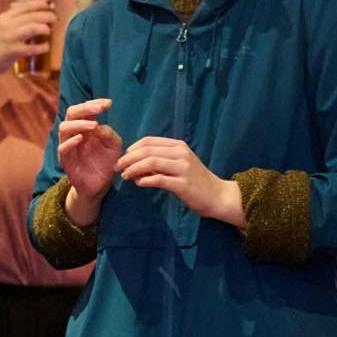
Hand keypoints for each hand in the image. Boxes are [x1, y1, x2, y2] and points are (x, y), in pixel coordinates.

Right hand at [0, 0, 55, 75]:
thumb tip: (32, 13)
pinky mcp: (14, 51)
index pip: (25, 6)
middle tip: (55, 18)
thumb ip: (13, 19)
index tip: (50, 5)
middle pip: (32, 16)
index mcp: (4, 17)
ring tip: (49, 30)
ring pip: (34, 28)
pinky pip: (33, 48)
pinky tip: (46, 47)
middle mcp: (7, 25)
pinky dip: (42, 47)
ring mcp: (10, 38)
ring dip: (45, 28)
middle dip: (47, 15)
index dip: (40, 4)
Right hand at [58, 98, 121, 220]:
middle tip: (99, 109)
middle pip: (71, 114)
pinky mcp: (66, 161)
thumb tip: (98, 126)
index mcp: (85, 127)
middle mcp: (74, 134)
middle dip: (84, 108)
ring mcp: (68, 147)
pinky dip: (70, 142)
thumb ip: (109, 134)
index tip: (108, 103)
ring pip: (64, 128)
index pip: (84, 109)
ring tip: (94, 125)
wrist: (100, 185)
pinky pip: (63, 148)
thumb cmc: (106, 163)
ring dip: (79, 124)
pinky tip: (81, 138)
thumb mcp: (114, 146)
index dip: (94, 103)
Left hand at [116, 136, 240, 224]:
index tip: (123, 158)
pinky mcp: (183, 185)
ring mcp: (183, 168)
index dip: (132, 148)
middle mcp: (181, 154)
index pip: (149, 141)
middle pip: (147, 151)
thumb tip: (136, 164)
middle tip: (118, 167)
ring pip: (150, 163)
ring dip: (134, 169)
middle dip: (128, 159)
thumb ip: (161, 160)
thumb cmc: (196, 181)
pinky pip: (158, 180)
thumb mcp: (180, 164)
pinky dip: (145, 181)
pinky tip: (138, 184)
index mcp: (178, 146)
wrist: (218, 196)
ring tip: (125, 176)